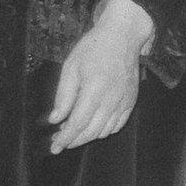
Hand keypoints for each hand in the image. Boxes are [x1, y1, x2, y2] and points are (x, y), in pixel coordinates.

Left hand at [47, 1, 148, 152]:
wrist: (122, 37)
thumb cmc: (93, 49)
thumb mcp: (70, 67)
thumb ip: (63, 96)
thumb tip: (55, 119)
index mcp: (94, 90)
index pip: (78, 123)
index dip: (65, 138)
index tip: (54, 148)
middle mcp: (111, 99)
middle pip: (91, 132)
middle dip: (74, 141)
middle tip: (60, 142)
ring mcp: (124, 102)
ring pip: (105, 131)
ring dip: (88, 137)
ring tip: (74, 134)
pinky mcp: (131, 101)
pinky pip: (118, 125)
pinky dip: (104, 131)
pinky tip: (93, 127)